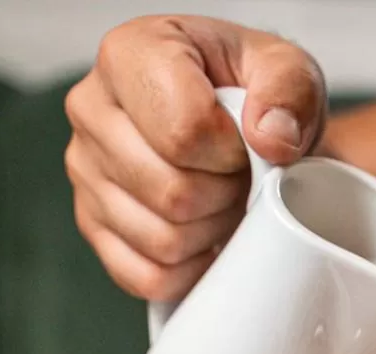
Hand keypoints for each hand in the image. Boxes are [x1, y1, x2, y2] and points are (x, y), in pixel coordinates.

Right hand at [65, 15, 325, 300]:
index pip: (185, 132)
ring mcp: (86, 171)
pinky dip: (188, 270)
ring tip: (221, 199)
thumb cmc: (255, 96)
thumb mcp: (288, 73)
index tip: (244, 145)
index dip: (232, 155)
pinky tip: (204, 238)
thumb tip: (272, 140)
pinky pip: (146, 277)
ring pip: (162, 241)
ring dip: (210, 232)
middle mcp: (93, 109)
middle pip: (172, 193)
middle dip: (224, 196)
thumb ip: (290, 92)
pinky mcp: (93, 225)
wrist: (242, 127)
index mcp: (133, 55)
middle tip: (238, 178)